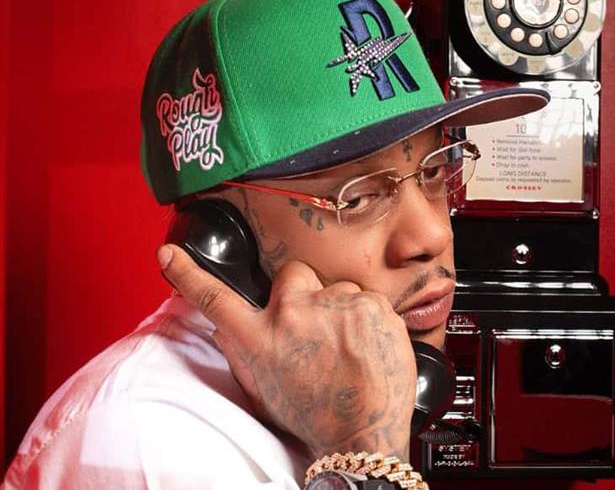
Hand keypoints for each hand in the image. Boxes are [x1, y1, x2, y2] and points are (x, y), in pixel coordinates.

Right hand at [157, 244, 416, 459]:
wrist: (364, 435)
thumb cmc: (314, 417)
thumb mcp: (264, 391)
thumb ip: (242, 354)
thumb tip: (224, 327)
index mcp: (260, 338)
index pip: (216, 299)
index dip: (188, 274)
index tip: (169, 254)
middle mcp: (293, 314)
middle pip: (291, 273)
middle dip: (301, 291)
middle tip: (314, 325)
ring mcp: (334, 305)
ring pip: (336, 287)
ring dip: (339, 308)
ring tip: (347, 346)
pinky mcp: (370, 304)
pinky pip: (366, 297)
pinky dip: (368, 317)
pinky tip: (367, 346)